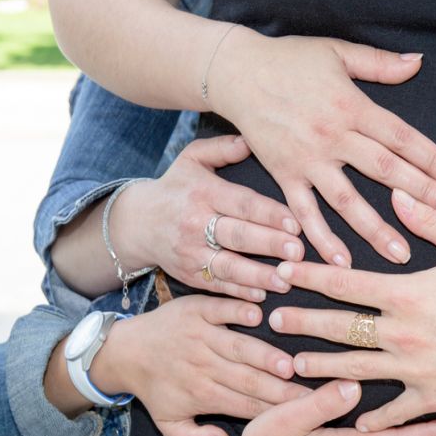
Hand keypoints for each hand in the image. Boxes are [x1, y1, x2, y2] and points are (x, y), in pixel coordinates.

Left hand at [92, 295, 309, 435]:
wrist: (125, 350)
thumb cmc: (156, 389)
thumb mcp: (168, 426)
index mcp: (201, 394)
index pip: (246, 406)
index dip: (276, 412)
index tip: (306, 415)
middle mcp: (202, 366)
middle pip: (248, 380)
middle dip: (281, 389)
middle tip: (312, 394)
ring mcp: (199, 335)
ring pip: (238, 347)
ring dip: (265, 356)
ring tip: (292, 365)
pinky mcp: (196, 309)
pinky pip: (220, 309)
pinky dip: (239, 310)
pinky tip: (262, 313)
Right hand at [116, 136, 304, 301]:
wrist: (137, 223)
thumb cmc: (176, 187)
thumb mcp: (193, 159)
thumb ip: (222, 148)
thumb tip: (252, 138)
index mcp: (203, 193)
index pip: (241, 204)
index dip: (269, 214)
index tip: (296, 223)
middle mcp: (196, 224)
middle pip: (238, 236)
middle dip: (270, 245)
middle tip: (298, 252)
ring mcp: (191, 252)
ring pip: (229, 266)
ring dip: (259, 276)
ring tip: (286, 280)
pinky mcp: (189, 274)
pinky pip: (217, 286)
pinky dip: (239, 293)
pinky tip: (261, 297)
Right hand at [213, 29, 435, 266]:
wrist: (236, 72)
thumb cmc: (289, 59)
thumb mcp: (337, 51)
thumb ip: (379, 63)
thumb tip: (418, 62)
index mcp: (352, 105)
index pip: (402, 137)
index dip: (432, 158)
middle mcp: (333, 136)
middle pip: (384, 170)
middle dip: (420, 194)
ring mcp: (307, 159)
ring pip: (347, 200)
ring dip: (376, 229)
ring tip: (402, 254)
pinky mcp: (284, 175)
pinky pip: (305, 212)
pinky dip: (320, 237)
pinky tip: (341, 261)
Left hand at [268, 189, 435, 431]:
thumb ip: (431, 219)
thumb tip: (397, 192)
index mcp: (407, 293)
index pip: (344, 282)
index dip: (309, 275)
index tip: (283, 272)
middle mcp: (402, 333)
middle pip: (338, 327)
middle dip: (300, 322)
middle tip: (270, 318)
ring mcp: (414, 370)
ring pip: (353, 369)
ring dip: (319, 366)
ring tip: (291, 363)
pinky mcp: (431, 397)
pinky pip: (393, 411)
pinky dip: (372, 416)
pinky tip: (352, 416)